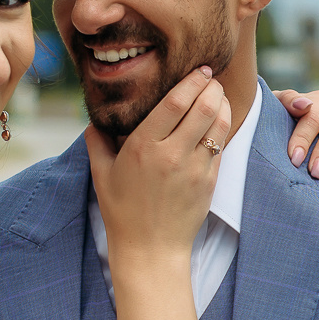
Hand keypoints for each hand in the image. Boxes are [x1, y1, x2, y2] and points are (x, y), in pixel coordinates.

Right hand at [88, 67, 229, 261]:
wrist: (150, 249)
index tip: (198, 70)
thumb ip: (97, 142)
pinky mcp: (210, 182)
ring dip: (223, 104)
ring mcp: (194, 169)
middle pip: (203, 108)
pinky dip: (223, 128)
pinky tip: (220, 120)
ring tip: (218, 95)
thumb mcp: (101, 174)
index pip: (175, 103)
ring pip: (218, 125)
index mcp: (143, 148)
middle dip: (212, 87)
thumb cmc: (123, 211)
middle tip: (211, 78)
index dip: (191, 81)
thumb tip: (95, 120)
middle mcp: (171, 155)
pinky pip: (222, 147)